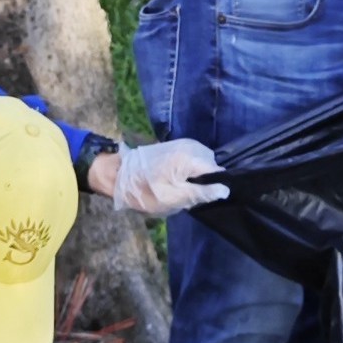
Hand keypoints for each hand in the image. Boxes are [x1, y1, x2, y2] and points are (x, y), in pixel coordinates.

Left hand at [109, 140, 229, 215]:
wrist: (117, 175)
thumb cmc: (144, 190)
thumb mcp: (173, 198)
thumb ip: (200, 193)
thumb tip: (225, 190)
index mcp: (190, 157)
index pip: (217, 171)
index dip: (214, 186)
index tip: (204, 198)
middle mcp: (190, 146)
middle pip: (210, 167)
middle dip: (203, 182)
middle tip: (186, 195)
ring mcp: (183, 144)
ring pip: (201, 164)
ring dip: (194, 177)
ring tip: (178, 188)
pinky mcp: (175, 146)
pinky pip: (191, 160)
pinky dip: (187, 171)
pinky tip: (174, 180)